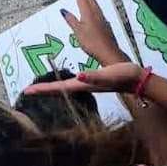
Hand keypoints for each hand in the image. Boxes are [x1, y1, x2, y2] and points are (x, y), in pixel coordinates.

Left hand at [24, 62, 142, 96]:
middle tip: (28, 90)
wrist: (138, 80)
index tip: (27, 91)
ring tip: (42, 87)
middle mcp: (83, 86)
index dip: (43, 89)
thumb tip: (79, 76)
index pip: (59, 88)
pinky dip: (65, 84)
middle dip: (43, 90)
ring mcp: (88, 85)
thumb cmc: (124, 76)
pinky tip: (65, 82)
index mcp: (83, 84)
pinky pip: (74, 84)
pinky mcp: (94, 82)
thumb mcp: (109, 74)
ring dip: (53, 88)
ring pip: (65, 88)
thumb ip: (94, 76)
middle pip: (59, 90)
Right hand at [62, 0, 126, 64]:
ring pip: (94, 1)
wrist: (108, 52)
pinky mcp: (104, 23)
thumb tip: (64, 11)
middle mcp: (96, 12)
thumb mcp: (78, 32)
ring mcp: (101, 17)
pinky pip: (97, 7)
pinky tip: (92, 6)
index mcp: (88, 12)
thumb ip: (71, 20)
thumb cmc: (93, 43)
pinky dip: (92, 2)